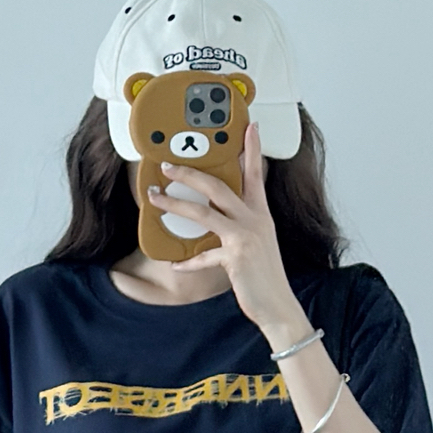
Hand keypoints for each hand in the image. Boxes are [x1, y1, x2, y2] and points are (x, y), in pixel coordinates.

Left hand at [147, 121, 302, 338]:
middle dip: (190, 173)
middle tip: (167, 167)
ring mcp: (245, 237)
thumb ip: (239, 225)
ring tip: (155, 198)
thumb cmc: (264, 276)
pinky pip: (204, 256)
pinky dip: (188, 262)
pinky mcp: (236, 257)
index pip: (256, 173)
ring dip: (175, 204)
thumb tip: (215, 215)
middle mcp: (254, 220)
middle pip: (218, 186)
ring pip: (204, 212)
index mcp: (260, 213)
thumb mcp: (257, 243)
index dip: (252, 149)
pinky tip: (175, 264)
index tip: (249, 127)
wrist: (277, 305)